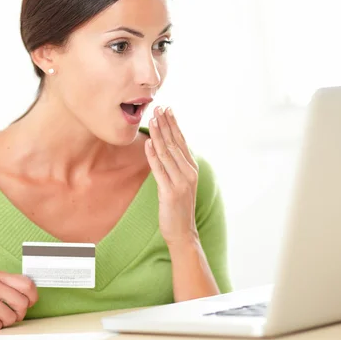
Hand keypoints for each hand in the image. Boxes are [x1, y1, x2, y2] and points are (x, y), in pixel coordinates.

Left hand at [145, 106, 199, 245]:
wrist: (182, 231)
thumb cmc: (178, 206)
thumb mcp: (180, 182)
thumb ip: (175, 166)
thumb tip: (165, 146)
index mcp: (192, 168)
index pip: (182, 141)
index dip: (173, 124)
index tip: (166, 109)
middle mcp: (189, 173)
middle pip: (175, 143)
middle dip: (165, 124)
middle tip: (158, 107)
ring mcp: (181, 182)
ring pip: (167, 154)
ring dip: (159, 135)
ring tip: (151, 120)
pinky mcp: (170, 192)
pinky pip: (160, 170)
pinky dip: (153, 155)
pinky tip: (148, 143)